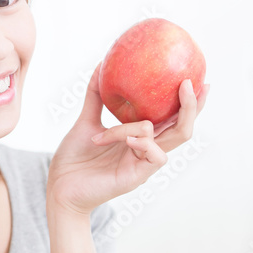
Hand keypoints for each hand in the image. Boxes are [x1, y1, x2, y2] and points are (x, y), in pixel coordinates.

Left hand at [47, 61, 209, 216]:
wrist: (59, 187)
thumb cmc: (73, 159)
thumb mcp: (85, 121)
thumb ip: (95, 97)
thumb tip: (100, 65)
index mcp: (138, 137)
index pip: (171, 118)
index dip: (186, 101)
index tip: (193, 76)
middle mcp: (145, 150)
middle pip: (182, 129)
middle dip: (193, 107)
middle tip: (191, 83)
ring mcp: (143, 164)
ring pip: (166, 139)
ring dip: (139, 126)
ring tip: (121, 127)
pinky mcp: (137, 177)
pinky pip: (154, 156)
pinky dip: (143, 143)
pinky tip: (128, 139)